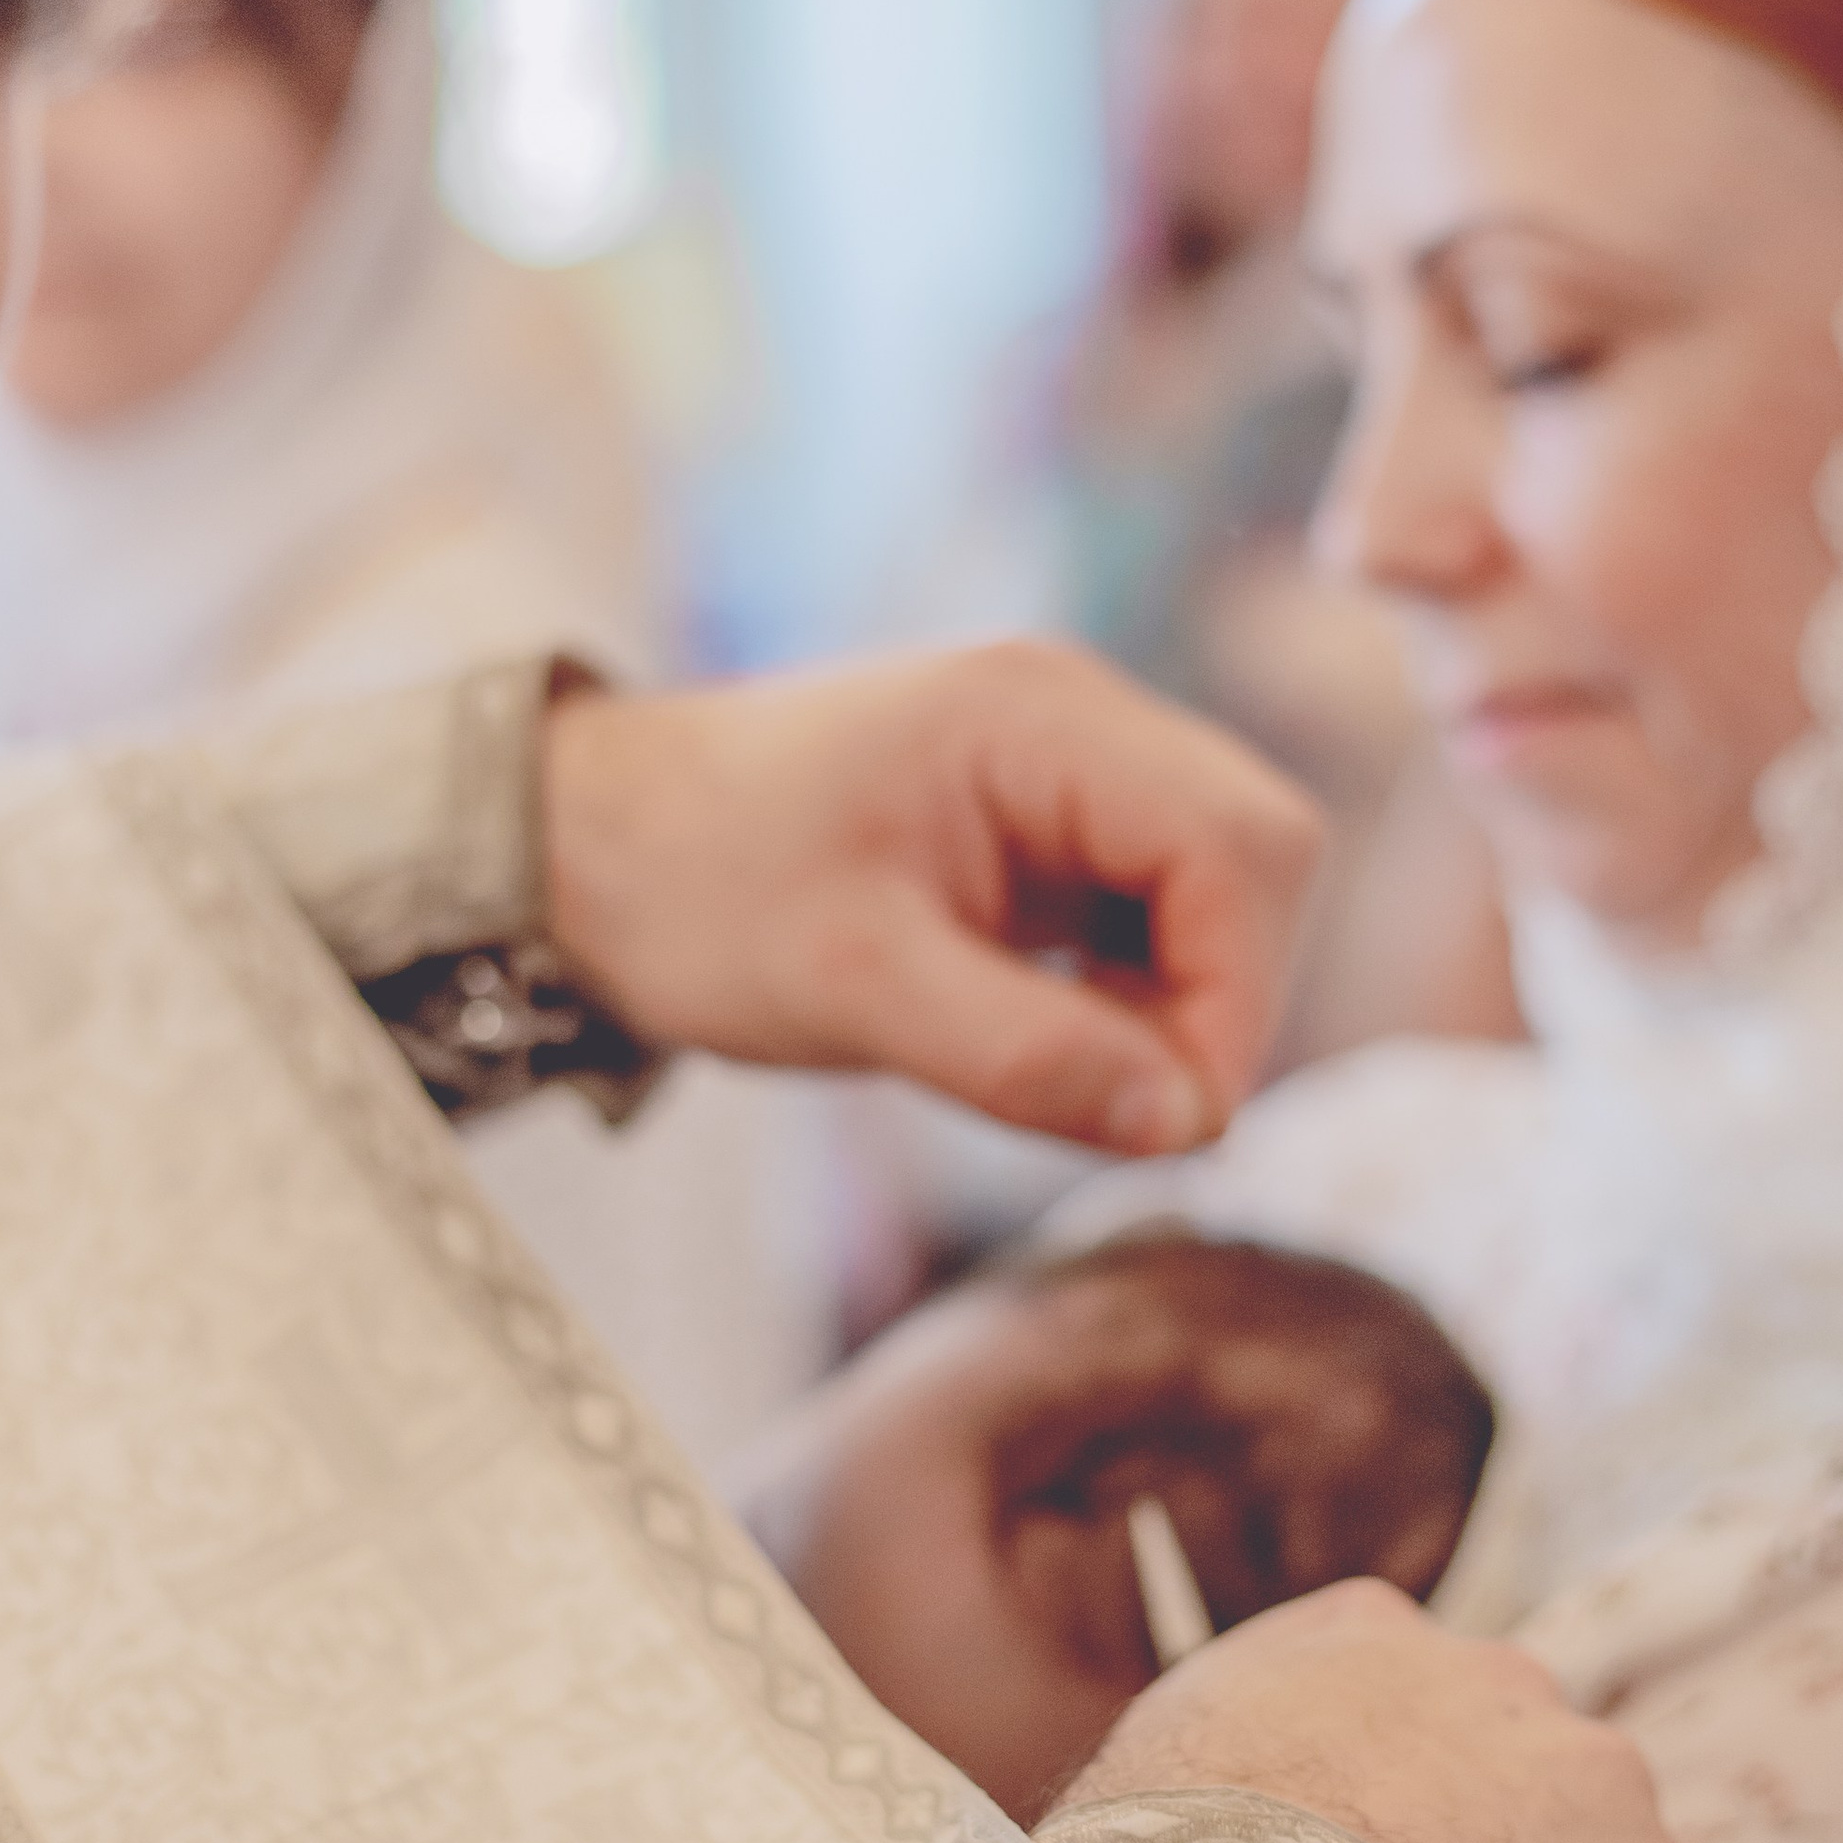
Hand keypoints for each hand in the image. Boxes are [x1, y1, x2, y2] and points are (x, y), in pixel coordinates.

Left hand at [541, 641, 1323, 1154]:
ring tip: (1058, 1067)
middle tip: (1114, 1099)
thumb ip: (1024, 1054)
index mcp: (1039, 717)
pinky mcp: (1049, 822)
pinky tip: (1045, 1034)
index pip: (1241, 845)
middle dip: (1222, 994)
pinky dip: (1135, 991)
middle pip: (1260, 852)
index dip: (1238, 994)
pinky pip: (1157, 906)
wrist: (582, 844)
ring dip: (1181, 999)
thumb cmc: (696, 890)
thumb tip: (1187, 1124)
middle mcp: (1079, 718)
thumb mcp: (850, 986)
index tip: (1166, 1118)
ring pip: (1221, 887)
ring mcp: (1070, 766)